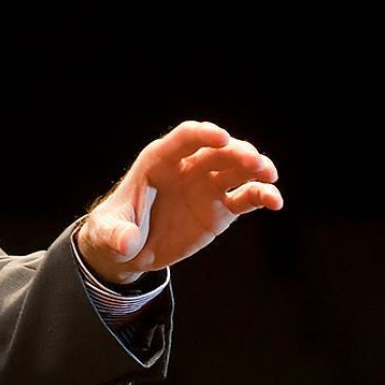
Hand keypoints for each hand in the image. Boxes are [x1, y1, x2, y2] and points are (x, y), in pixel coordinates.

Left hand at [77, 121, 282, 285]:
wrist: (130, 249)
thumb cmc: (114, 231)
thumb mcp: (109, 234)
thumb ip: (117, 235)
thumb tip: (126, 242)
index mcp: (158, 161)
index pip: (184, 138)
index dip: (203, 135)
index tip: (222, 137)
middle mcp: (187, 167)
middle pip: (217, 150)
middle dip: (237, 152)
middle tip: (255, 163)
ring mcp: (206, 186)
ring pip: (236, 169)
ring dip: (255, 168)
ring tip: (270, 176)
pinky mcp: (220, 208)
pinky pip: (246, 197)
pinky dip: (262, 195)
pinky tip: (275, 201)